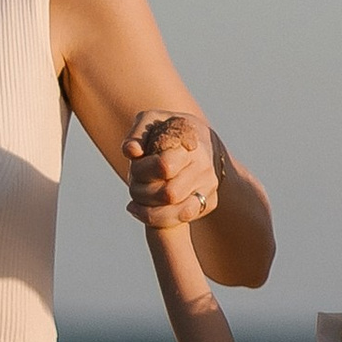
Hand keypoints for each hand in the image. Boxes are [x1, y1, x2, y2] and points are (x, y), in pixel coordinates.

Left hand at [124, 109, 219, 234]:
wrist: (204, 141)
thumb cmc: (170, 129)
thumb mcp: (151, 121)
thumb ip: (137, 133)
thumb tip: (132, 152)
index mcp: (189, 144)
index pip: (163, 167)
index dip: (143, 170)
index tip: (135, 165)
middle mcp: (204, 167)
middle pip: (168, 194)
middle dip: (143, 193)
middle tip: (132, 186)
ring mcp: (210, 186)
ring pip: (177, 213)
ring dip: (149, 211)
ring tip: (135, 204)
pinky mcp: (210, 203)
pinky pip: (183, 220)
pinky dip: (160, 220)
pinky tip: (145, 211)